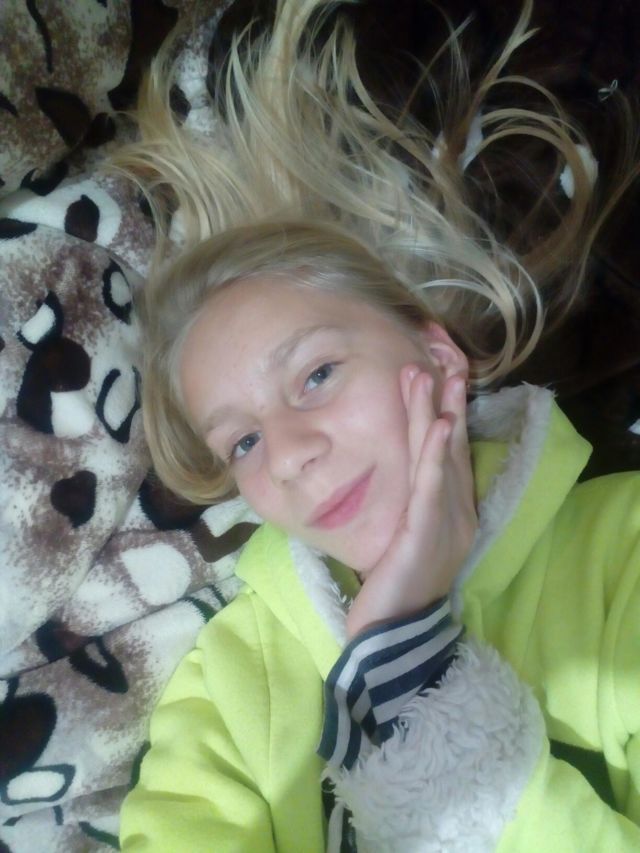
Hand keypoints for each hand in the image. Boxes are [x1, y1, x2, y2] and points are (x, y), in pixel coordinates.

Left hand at [345, 366, 477, 638]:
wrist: (392, 634)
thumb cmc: (393, 586)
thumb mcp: (402, 537)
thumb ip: (406, 506)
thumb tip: (393, 474)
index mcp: (451, 513)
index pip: (449, 454)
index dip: (445, 413)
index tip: (437, 375)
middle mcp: (457, 512)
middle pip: (450, 447)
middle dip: (445, 400)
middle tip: (439, 358)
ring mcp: (447, 522)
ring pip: (440, 458)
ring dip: (435, 412)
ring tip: (428, 374)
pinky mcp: (427, 533)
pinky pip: (432, 486)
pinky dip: (436, 453)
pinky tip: (438, 424)